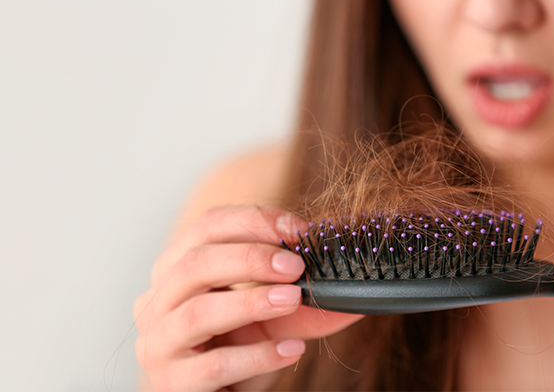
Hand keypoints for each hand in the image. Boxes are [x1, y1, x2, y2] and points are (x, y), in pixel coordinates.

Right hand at [133, 206, 363, 391]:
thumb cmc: (234, 353)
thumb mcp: (271, 321)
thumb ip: (304, 303)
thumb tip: (353, 296)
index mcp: (178, 270)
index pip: (208, 226)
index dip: (254, 220)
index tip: (298, 229)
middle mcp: (158, 301)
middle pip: (197, 262)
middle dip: (252, 257)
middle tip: (296, 265)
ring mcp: (158, 342)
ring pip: (199, 311)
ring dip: (252, 301)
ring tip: (293, 299)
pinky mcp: (170, 382)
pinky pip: (214, 365)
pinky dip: (257, 355)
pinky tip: (290, 351)